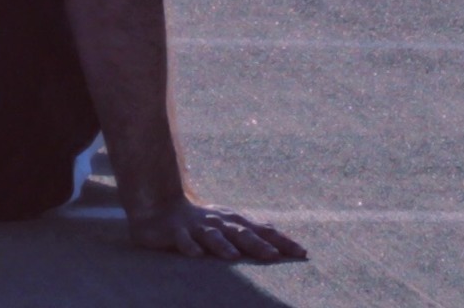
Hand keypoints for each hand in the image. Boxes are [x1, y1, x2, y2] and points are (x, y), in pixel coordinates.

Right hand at [124, 198, 308, 262]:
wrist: (161, 206)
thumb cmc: (202, 221)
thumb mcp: (228, 224)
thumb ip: (250, 231)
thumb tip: (277, 234)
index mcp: (233, 221)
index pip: (262, 231)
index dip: (281, 241)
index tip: (302, 253)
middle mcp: (218, 221)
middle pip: (241, 233)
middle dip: (257, 244)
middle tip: (274, 255)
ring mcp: (196, 226)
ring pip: (211, 235)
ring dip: (222, 245)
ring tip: (234, 256)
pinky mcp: (175, 232)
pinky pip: (182, 240)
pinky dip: (188, 246)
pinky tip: (195, 254)